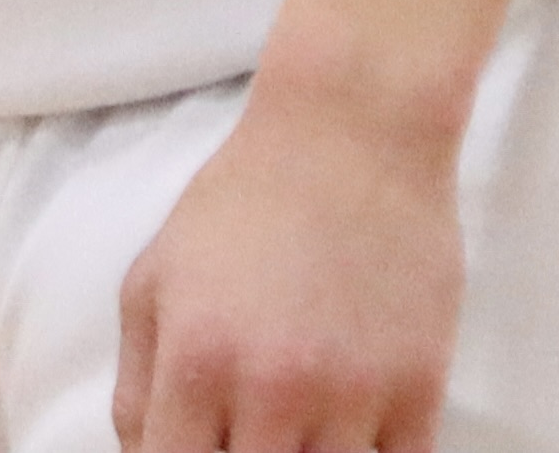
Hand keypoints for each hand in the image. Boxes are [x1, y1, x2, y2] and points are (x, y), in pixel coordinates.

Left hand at [115, 89, 459, 451]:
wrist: (351, 136)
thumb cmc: (240, 204)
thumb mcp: (152, 281)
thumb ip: (138, 387)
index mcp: (195, 361)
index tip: (194, 451)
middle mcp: (272, 390)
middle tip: (249, 434)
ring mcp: (353, 397)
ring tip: (295, 429)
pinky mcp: (421, 391)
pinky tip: (349, 433)